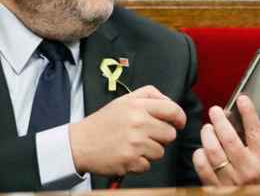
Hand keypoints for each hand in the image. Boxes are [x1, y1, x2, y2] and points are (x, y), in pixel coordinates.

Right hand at [68, 85, 185, 175]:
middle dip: (162, 136)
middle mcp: (138, 123)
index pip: (172, 110)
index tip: (179, 122)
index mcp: (137, 106)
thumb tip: (171, 103)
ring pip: (161, 151)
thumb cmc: (104, 121)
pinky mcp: (130, 161)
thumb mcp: (124, 100)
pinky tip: (127, 154)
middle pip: (170, 134)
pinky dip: (139, 163)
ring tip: (133, 145)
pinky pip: (148, 165)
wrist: (79, 143)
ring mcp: (135, 143)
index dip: (180, 117)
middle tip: (147, 135)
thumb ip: (149, 95)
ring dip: (150, 150)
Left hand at [192, 95, 259, 184]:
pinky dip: (199, 153)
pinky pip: (202, 165)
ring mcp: (230, 178)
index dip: (248, 113)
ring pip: (213, 151)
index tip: (242, 100)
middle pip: (229, 139)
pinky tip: (204, 148)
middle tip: (216, 111)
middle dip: (220, 120)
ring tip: (208, 128)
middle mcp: (247, 169)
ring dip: (208, 135)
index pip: (256, 132)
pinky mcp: (214, 185)